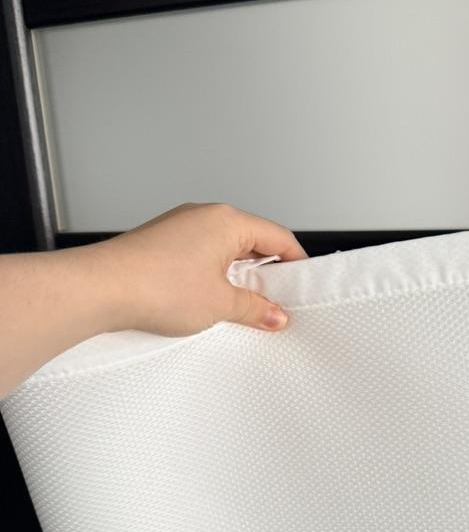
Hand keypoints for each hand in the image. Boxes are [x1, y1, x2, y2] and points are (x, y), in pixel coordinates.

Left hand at [94, 202, 307, 335]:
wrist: (100, 289)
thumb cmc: (153, 285)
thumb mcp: (219, 304)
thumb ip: (255, 308)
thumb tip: (275, 315)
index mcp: (227, 220)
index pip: (278, 237)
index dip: (296, 263)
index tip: (304, 287)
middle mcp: (204, 216)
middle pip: (252, 242)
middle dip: (267, 275)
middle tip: (274, 306)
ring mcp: (181, 228)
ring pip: (225, 251)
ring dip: (237, 279)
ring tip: (240, 309)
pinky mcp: (162, 244)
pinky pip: (201, 257)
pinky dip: (212, 278)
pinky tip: (209, 303)